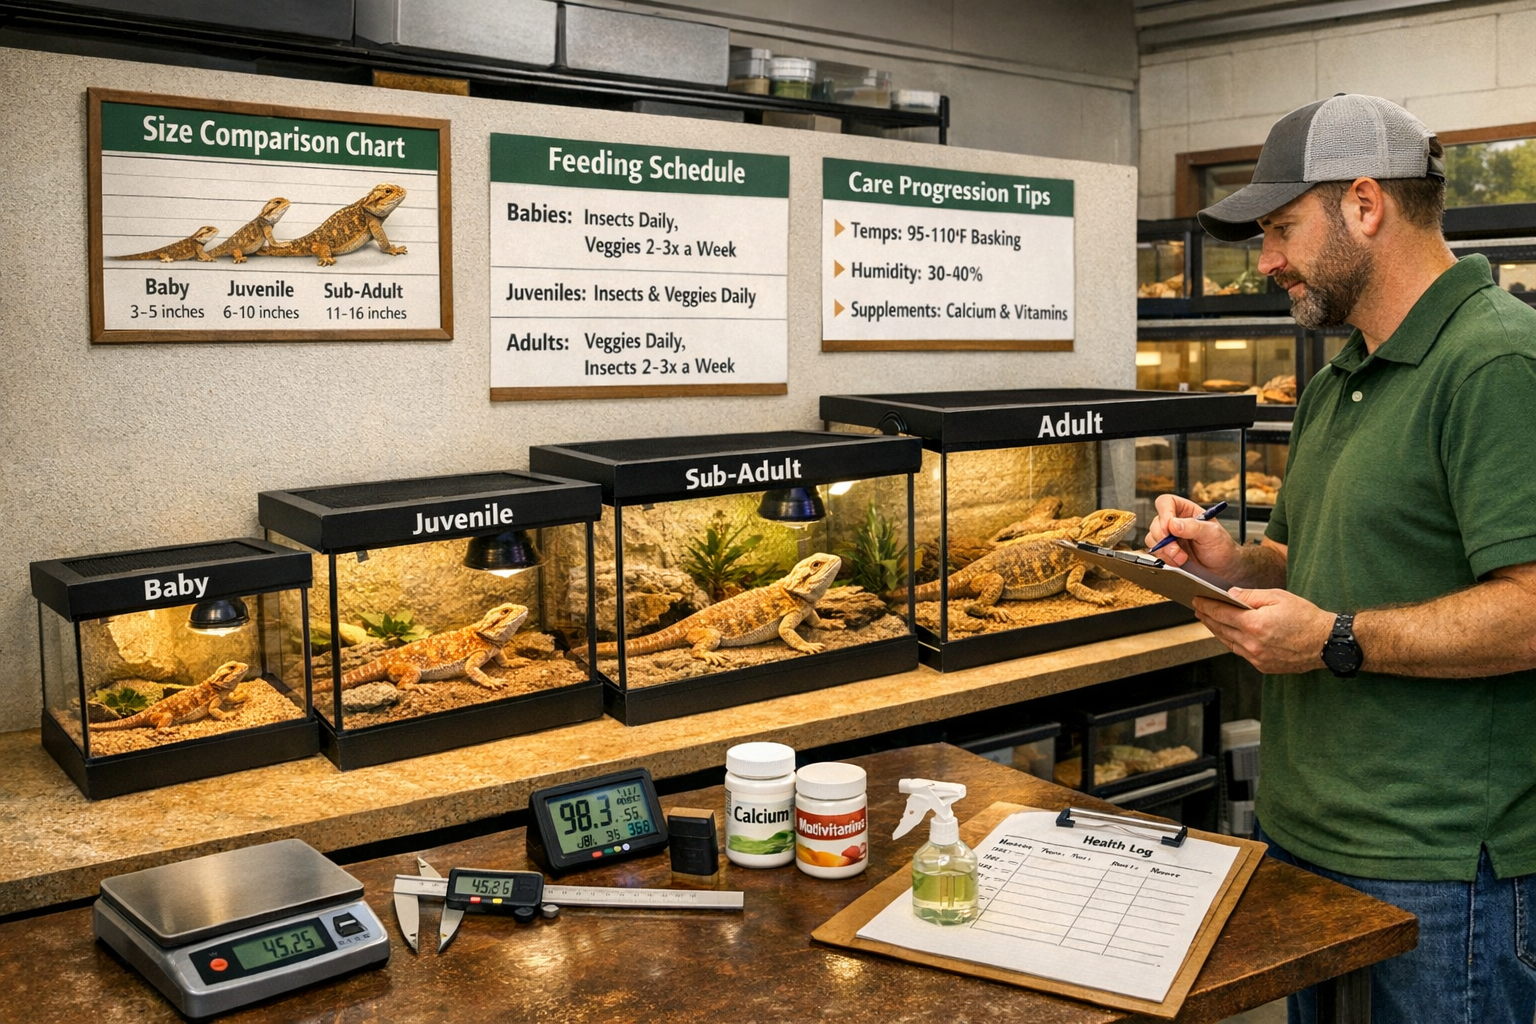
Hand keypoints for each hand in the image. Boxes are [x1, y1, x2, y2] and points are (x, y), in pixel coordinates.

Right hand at [1145, 494, 1241, 576]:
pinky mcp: (1166, 551)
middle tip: (1175, 548)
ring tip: (1181, 557)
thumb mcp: (1212, 534)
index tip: (1169, 527)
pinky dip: (1165, 558)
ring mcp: (1169, 537)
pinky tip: (1178, 561)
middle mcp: (1176, 522)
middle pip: (1156, 522)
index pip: (1167, 503)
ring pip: (1152, 538)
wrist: (1223, 568)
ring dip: (1164, 550)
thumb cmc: (1222, 547)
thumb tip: (1173, 524)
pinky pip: (1155, 551)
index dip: (1165, 513)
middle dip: (1163, 538)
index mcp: (1187, 511)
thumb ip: (1193, 527)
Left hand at [1192, 588, 1332, 673]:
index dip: (1206, 606)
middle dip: (1207, 618)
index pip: (1221, 613)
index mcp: (1254, 625)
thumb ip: (1250, 596)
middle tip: (1198, 609)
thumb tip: (1230, 594)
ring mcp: (1257, 658)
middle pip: (1221, 629)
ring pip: (1228, 643)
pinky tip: (1228, 634)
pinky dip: (1231, 642)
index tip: (1197, 600)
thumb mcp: (1278, 597)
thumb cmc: (1307, 618)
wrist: (1327, 643)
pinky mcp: (1263, 666)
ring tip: (1209, 620)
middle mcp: (1252, 644)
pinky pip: (1240, 653)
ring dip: (1217, 631)